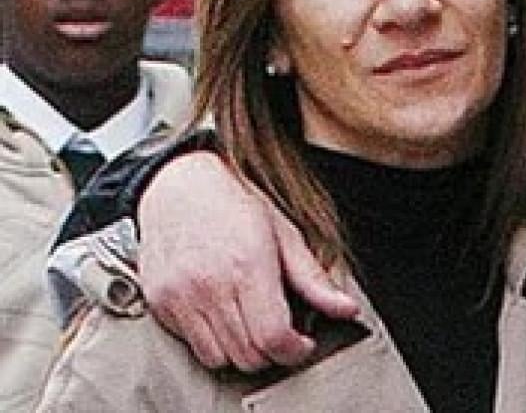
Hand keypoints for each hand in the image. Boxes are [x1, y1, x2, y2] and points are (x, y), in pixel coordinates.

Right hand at [137, 152, 358, 370]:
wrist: (179, 184)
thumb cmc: (234, 204)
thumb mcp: (284, 233)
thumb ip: (314, 279)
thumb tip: (347, 309)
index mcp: (249, 264)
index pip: (273, 337)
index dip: (295, 350)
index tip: (303, 344)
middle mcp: (211, 285)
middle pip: (248, 356)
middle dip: (273, 353)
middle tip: (282, 333)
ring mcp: (181, 298)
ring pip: (219, 359)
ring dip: (243, 352)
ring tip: (253, 325)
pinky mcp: (160, 305)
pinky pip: (192, 347)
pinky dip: (213, 343)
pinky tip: (224, 316)